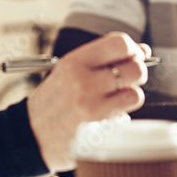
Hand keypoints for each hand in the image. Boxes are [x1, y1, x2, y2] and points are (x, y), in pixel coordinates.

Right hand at [26, 32, 149, 170]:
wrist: (32, 134)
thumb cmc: (54, 101)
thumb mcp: (69, 71)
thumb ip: (103, 59)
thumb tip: (143, 50)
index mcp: (74, 61)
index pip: (119, 43)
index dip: (133, 48)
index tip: (133, 56)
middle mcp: (82, 80)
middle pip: (134, 68)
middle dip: (137, 72)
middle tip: (126, 78)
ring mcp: (91, 104)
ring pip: (135, 91)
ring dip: (131, 93)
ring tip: (116, 96)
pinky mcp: (97, 125)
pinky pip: (128, 111)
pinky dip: (125, 109)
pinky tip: (112, 110)